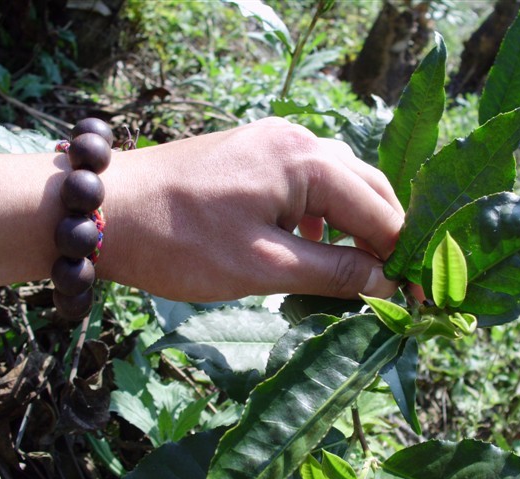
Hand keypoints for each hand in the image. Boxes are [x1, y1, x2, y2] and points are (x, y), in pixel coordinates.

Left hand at [100, 118, 403, 300]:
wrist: (104, 210)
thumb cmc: (181, 242)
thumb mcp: (264, 266)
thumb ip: (334, 273)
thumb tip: (388, 284)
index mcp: (308, 162)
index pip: (380, 211)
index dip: (401, 257)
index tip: (415, 297)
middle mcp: (298, 138)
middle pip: (366, 188)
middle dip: (383, 236)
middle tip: (391, 284)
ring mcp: (272, 141)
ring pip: (336, 183)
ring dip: (353, 224)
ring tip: (355, 268)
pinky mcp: (251, 152)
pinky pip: (305, 181)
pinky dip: (320, 214)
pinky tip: (309, 243)